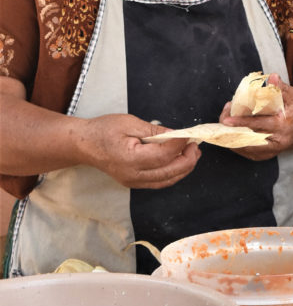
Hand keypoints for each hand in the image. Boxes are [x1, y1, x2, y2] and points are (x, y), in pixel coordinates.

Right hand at [80, 113, 200, 188]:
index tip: (189, 134)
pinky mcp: (133, 182)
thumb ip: (154, 131)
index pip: (163, 155)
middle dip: (187, 160)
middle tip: (196, 146)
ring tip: (193, 154)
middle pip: (169, 172)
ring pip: (166, 181)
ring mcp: (133, 182)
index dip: (180, 144)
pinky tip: (179, 162)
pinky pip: (158, 182)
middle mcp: (132, 175)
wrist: (83, 144)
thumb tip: (176, 134)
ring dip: (183, 169)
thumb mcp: (129, 122)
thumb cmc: (103, 130)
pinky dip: (172, 174)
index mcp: (130, 159)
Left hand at [219, 74, 292, 159]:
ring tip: (226, 119)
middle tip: (223, 117)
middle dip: (232, 128)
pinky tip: (230, 129)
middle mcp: (278, 141)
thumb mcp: (292, 95)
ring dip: (231, 134)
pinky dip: (234, 140)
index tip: (227, 119)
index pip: (260, 124)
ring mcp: (270, 151)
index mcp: (284, 125)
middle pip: (248, 138)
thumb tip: (272, 77)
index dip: (241, 121)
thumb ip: (280, 87)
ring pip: (244, 146)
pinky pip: (244, 151)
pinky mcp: (264, 156)